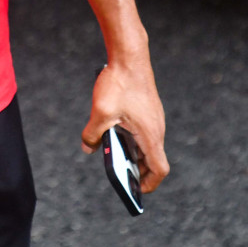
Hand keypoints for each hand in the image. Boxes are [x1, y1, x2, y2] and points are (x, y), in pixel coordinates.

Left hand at [80, 57, 169, 192]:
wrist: (130, 56)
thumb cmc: (119, 83)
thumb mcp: (100, 112)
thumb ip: (92, 134)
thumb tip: (88, 148)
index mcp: (150, 135)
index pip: (159, 169)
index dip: (150, 184)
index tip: (136, 190)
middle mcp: (156, 129)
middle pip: (152, 160)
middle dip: (137, 171)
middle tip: (120, 176)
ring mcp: (154, 119)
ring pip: (147, 145)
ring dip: (134, 154)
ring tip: (115, 157)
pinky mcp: (148, 110)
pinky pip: (143, 132)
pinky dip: (132, 139)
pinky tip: (114, 134)